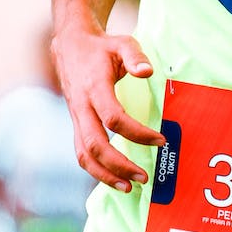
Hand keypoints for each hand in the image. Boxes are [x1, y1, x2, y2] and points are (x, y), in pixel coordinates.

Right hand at [52, 28, 163, 191]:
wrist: (70, 47)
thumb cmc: (102, 47)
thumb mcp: (122, 43)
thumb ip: (135, 57)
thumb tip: (147, 72)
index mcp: (94, 87)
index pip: (114, 118)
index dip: (137, 133)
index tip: (161, 140)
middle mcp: (81, 107)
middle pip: (96, 144)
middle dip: (119, 165)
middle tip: (144, 177)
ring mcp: (76, 118)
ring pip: (84, 155)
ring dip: (105, 175)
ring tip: (129, 187)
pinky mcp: (76, 125)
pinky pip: (82, 153)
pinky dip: (97, 170)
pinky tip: (116, 178)